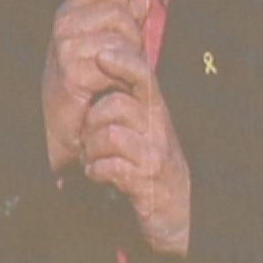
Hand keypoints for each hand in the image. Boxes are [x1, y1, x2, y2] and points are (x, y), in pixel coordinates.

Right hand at [39, 0, 121, 181]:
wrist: (73, 132)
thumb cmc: (93, 89)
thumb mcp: (114, 48)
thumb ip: (129, 21)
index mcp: (71, 14)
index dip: (122, 0)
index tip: (125, 26)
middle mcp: (63, 25)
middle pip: (117, 11)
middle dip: (132, 38)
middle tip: (122, 63)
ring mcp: (64, 47)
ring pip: (118, 39)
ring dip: (127, 62)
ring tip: (115, 78)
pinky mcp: (70, 71)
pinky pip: (114, 63)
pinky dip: (119, 79)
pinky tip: (109, 90)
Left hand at [50, 0, 190, 256]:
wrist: (174, 208)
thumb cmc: (147, 159)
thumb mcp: (141, 123)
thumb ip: (125, 93)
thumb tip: (104, 55)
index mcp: (153, 108)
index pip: (142, 74)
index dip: (123, 63)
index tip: (102, 56)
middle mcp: (158, 127)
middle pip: (115, 104)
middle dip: (91, 121)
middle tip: (89, 138)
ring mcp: (154, 153)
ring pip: (108, 134)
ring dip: (91, 150)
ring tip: (94, 160)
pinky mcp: (147, 181)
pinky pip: (110, 166)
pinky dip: (97, 171)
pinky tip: (99, 175)